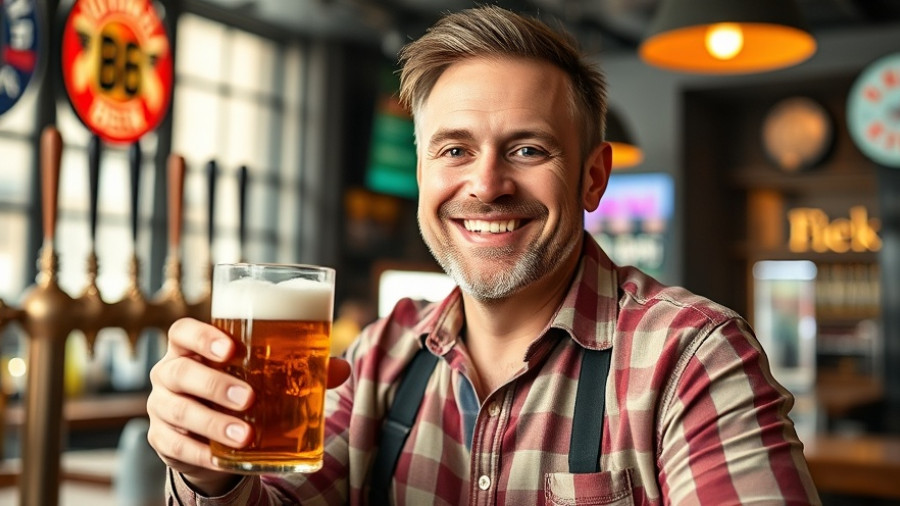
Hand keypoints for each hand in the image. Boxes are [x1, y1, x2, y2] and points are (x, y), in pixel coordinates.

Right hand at [147, 317, 350, 495]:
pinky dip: (201, 454)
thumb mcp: (263, 375)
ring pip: (177, 411)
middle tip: (250, 398)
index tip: (231, 349)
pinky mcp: (162, 439)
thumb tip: (341, 369)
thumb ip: (300, 368)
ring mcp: (161, 406)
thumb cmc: (241, 386)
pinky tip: (224, 458)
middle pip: (180, 372)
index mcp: (191, 347)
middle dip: (214, 385)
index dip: (201, 336)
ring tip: (246, 435)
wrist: (213, 430)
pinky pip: (176, 446)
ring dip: (212, 423)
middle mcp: (169, 372)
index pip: (183, 331)